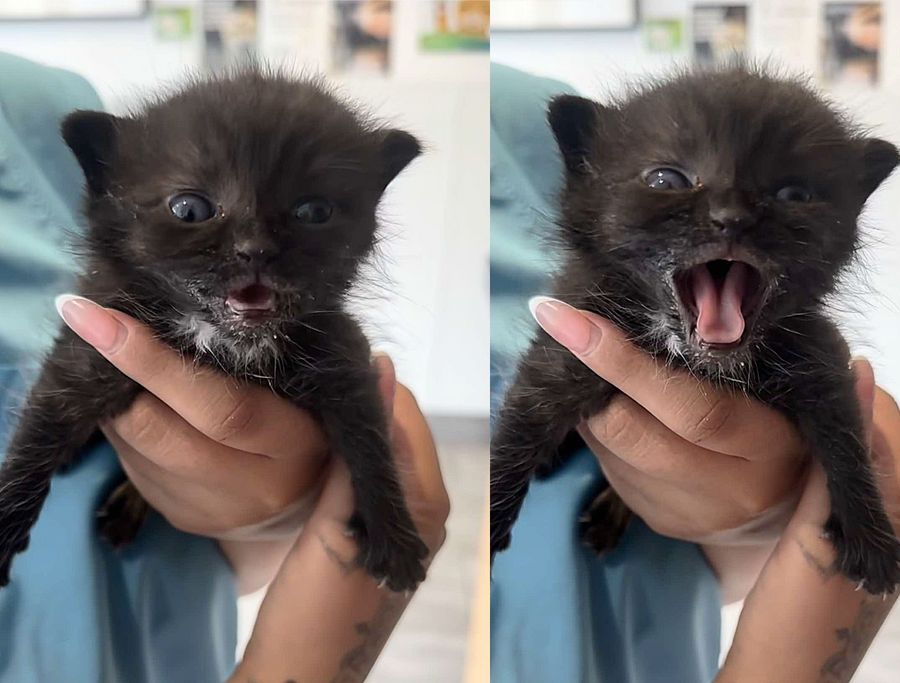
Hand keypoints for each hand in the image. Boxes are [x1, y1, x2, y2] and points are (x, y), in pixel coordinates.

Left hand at [61, 295, 342, 591]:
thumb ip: (303, 356)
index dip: (156, 363)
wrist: (309, 501)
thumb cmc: (317, 419)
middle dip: (116, 376)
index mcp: (295, 445)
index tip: (99, 317)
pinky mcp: (177, 515)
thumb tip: (296, 327)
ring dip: (113, 397)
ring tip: (113, 353)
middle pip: (160, 430)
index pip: (222, 407)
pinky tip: (134, 397)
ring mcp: (210, 508)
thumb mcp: (322, 388)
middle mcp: (251, 486)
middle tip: (90, 322)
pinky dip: (122, 423)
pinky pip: (130, 462)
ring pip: (135, 446)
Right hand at [230, 353, 449, 682]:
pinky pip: (380, 482)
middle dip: (373, 403)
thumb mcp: (334, 524)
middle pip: (405, 437)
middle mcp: (427, 512)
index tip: (344, 354)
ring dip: (365, 429)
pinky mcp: (385, 540)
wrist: (302, 675)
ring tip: (324, 397)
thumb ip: (359, 455)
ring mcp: (408, 528)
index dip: (380, 386)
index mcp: (425, 505)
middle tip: (328, 372)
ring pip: (391, 458)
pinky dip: (360, 458)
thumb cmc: (314, 606)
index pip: (410, 421)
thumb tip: (380, 378)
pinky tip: (330, 444)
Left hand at [529, 297, 805, 546]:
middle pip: (631, 432)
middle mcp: (726, 489)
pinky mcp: (656, 519)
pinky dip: (596, 426)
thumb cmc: (786, 414)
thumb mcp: (779, 382)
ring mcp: (686, 511)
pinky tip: (608, 401)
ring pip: (608, 448)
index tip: (569, 319)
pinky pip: (606, 464)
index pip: (692, 407)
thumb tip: (661, 305)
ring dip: (586, 401)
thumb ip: (731, 351)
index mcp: (769, 445)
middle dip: (588, 379)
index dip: (625, 362)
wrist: (789, 502)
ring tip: (586, 358)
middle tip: (563, 327)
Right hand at [717, 360, 899, 681]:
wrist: (785, 675)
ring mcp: (882, 531)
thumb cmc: (797, 611)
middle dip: (840, 409)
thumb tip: (859, 380)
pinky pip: (850, 484)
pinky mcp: (857, 542)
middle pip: (878, 437)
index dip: (850, 389)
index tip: (804, 367)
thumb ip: (839, 459)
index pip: (886, 421)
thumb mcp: (815, 529)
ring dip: (830, 435)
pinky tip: (792, 455)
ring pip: (861, 460)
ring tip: (785, 413)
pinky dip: (826, 463)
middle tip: (788, 388)